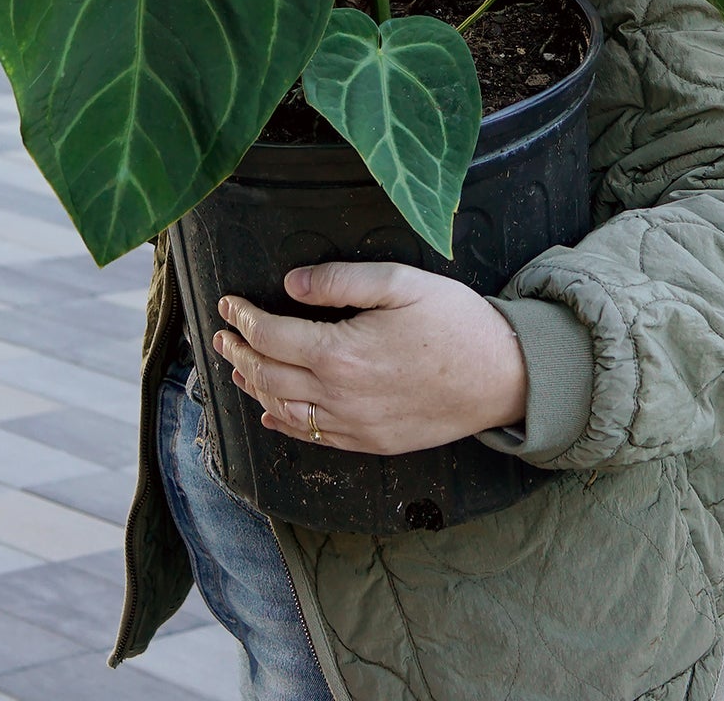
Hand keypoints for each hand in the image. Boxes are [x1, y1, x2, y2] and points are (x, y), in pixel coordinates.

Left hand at [213, 262, 526, 455]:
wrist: (502, 376)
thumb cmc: (455, 322)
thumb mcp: (400, 283)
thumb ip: (340, 281)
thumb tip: (291, 284)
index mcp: (341, 354)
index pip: (272, 337)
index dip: (243, 318)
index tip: (228, 303)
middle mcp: (340, 397)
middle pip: (268, 377)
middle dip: (238, 353)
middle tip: (221, 335)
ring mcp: (355, 426)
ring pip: (285, 412)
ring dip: (254, 387)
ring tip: (237, 367)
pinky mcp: (372, 442)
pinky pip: (315, 438)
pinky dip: (284, 424)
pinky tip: (271, 414)